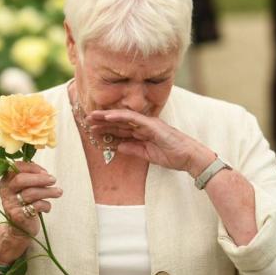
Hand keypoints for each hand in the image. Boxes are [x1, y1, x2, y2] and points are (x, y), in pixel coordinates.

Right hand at [0, 161, 61, 264]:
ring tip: (58, 192)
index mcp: (6, 181)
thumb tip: (45, 172)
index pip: (16, 168)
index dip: (32, 167)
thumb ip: (31, 177)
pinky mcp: (18, 216)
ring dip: (48, 191)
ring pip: (30, 193)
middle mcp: (5, 192)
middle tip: (53, 180)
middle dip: (39, 178)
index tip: (45, 172)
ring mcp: (11, 204)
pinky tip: (47, 208)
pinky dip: (46, 205)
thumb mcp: (24, 188)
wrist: (19, 229)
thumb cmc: (25, 204)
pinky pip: (36, 206)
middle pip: (21, 180)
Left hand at [87, 109, 215, 176]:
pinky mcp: (152, 124)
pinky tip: (107, 117)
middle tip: (86, 120)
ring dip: (106, 117)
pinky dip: (120, 116)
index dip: (105, 129)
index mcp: (142, 132)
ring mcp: (147, 123)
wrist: (189, 158)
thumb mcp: (147, 155)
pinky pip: (133, 118)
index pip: (120, 129)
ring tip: (91, 117)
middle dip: (102, 121)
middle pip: (118, 121)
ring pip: (122, 117)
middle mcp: (143, 125)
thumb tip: (118, 147)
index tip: (91, 130)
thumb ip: (133, 150)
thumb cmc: (172, 156)